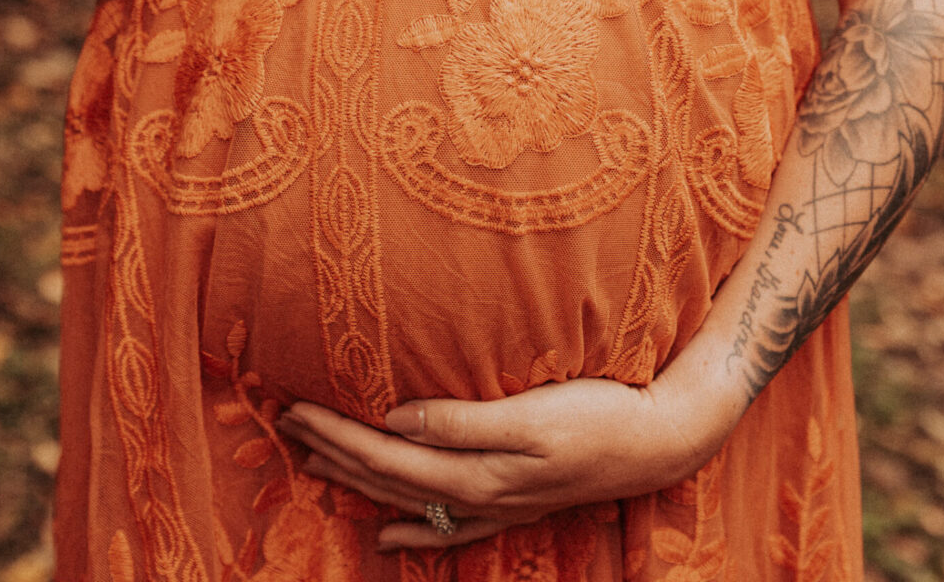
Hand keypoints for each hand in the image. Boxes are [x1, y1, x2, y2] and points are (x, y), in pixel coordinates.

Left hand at [275, 370, 740, 549]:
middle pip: (385, 477)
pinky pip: (446, 528)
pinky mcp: (512, 505)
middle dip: (332, 450)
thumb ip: (460, 421)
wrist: (658, 443)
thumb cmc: (597, 417)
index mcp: (472, 471)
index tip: (294, 407)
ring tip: (315, 462)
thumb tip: (396, 419)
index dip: (336, 432)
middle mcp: (475, 496)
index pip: (383, 454)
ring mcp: (494, 506)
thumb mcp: (530, 414)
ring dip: (358, 481)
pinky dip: (410, 531)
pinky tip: (384, 537)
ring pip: (406, 499)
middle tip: (286, 421)